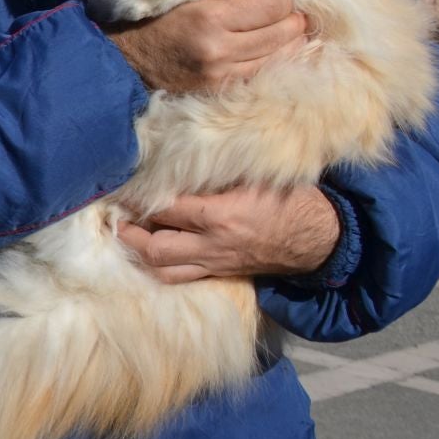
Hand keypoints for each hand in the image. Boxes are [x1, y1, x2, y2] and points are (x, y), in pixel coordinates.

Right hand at [105, 0, 306, 93]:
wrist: (127, 61)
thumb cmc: (157, 20)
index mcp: (210, 18)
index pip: (271, 7)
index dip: (282, 0)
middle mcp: (220, 48)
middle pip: (281, 32)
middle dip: (293, 21)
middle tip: (296, 14)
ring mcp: (222, 73)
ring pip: (278, 57)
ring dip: (290, 43)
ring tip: (294, 31)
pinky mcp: (221, 88)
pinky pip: (261, 73)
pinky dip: (275, 60)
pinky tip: (279, 51)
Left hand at [117, 184, 340, 283]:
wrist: (323, 238)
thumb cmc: (293, 199)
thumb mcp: (257, 177)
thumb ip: (218, 175)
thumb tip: (179, 161)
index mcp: (221, 216)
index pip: (166, 209)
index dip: (139, 199)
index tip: (121, 188)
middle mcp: (213, 244)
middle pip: (155, 248)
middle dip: (128, 233)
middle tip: (115, 216)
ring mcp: (216, 264)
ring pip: (163, 270)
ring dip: (139, 255)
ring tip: (125, 235)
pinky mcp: (220, 273)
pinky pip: (180, 277)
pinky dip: (159, 267)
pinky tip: (148, 252)